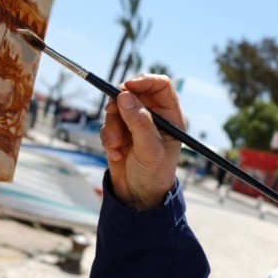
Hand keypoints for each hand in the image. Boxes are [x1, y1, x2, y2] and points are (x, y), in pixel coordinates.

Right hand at [100, 74, 184, 209]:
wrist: (138, 196)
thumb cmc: (154, 174)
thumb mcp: (149, 149)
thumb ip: (139, 122)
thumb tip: (125, 96)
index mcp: (170, 117)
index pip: (161, 85)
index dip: (145, 81)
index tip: (127, 87)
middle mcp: (153, 117)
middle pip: (134, 93)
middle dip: (120, 104)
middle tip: (112, 111)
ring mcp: (135, 124)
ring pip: (117, 108)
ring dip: (112, 127)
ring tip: (116, 146)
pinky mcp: (120, 133)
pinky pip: (108, 124)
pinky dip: (107, 138)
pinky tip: (115, 155)